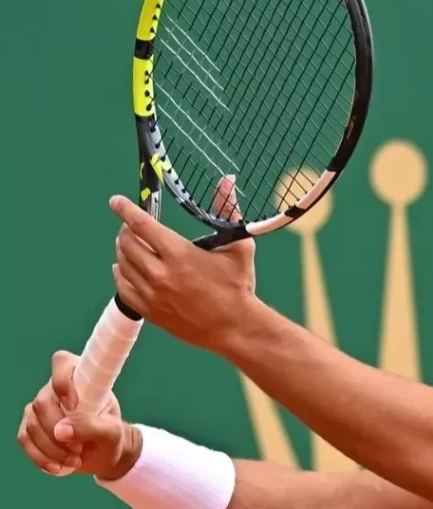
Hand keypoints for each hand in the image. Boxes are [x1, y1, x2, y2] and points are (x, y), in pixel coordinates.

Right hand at [17, 351, 139, 480]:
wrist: (104, 453)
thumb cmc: (112, 435)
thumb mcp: (112, 432)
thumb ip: (91, 427)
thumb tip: (60, 431)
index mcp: (81, 378)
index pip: (62, 363)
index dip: (62, 380)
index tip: (73, 404)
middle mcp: (55, 389)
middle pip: (42, 403)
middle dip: (58, 430)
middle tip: (80, 447)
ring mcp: (40, 409)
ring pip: (33, 425)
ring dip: (53, 448)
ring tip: (75, 459)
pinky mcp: (30, 428)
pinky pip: (25, 440)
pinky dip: (41, 457)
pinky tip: (58, 467)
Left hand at [111, 174, 256, 351]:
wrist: (234, 327)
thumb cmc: (239, 285)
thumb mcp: (239, 246)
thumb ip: (228, 211)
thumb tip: (226, 181)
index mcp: (180, 254)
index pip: (142, 225)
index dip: (126, 209)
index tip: (116, 201)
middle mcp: (160, 273)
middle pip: (126, 243)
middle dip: (126, 229)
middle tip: (133, 226)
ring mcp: (152, 294)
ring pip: (122, 264)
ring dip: (123, 249)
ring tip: (131, 244)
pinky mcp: (149, 310)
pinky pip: (122, 287)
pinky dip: (121, 273)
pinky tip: (127, 267)